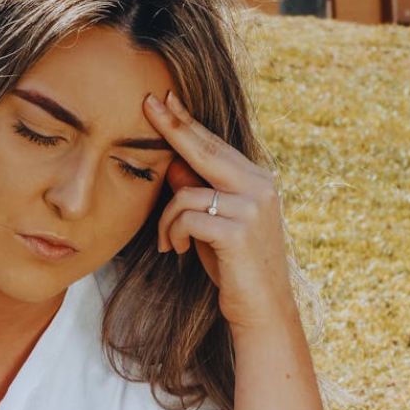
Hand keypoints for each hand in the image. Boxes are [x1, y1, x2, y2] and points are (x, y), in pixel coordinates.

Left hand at [143, 90, 295, 331]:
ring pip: (186, 192)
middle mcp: (260, 186)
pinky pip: (187, 218)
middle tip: (147, 103)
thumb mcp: (213, 223)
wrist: (262, 309)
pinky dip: (173, 233)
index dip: (187, 122)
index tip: (165, 99)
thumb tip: (172, 162)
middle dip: (172, 127)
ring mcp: (252, 207)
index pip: (215, 144)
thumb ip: (199, 191)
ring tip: (168, 243)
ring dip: (167, 220)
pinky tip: (176, 250)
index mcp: (258, 180)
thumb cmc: (234, 266)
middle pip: (205, 149)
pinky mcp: (237, 230)